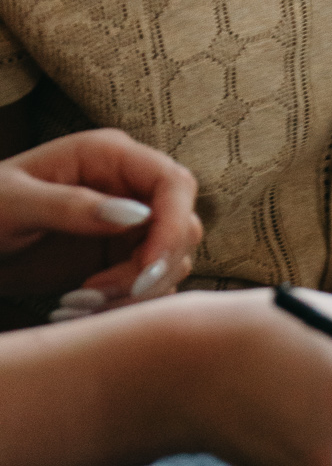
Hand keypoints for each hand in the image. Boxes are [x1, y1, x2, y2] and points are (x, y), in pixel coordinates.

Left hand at [0, 133, 201, 311]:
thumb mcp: (14, 202)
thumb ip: (71, 205)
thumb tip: (134, 215)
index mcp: (108, 157)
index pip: (173, 183)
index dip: (173, 224)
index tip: (147, 266)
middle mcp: (128, 188)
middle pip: (182, 227)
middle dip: (154, 268)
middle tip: (103, 295)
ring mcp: (127, 225)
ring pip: (170, 262)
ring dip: (136, 292)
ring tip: (79, 303)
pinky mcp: (119, 259)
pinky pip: (148, 286)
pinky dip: (124, 306)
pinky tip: (79, 309)